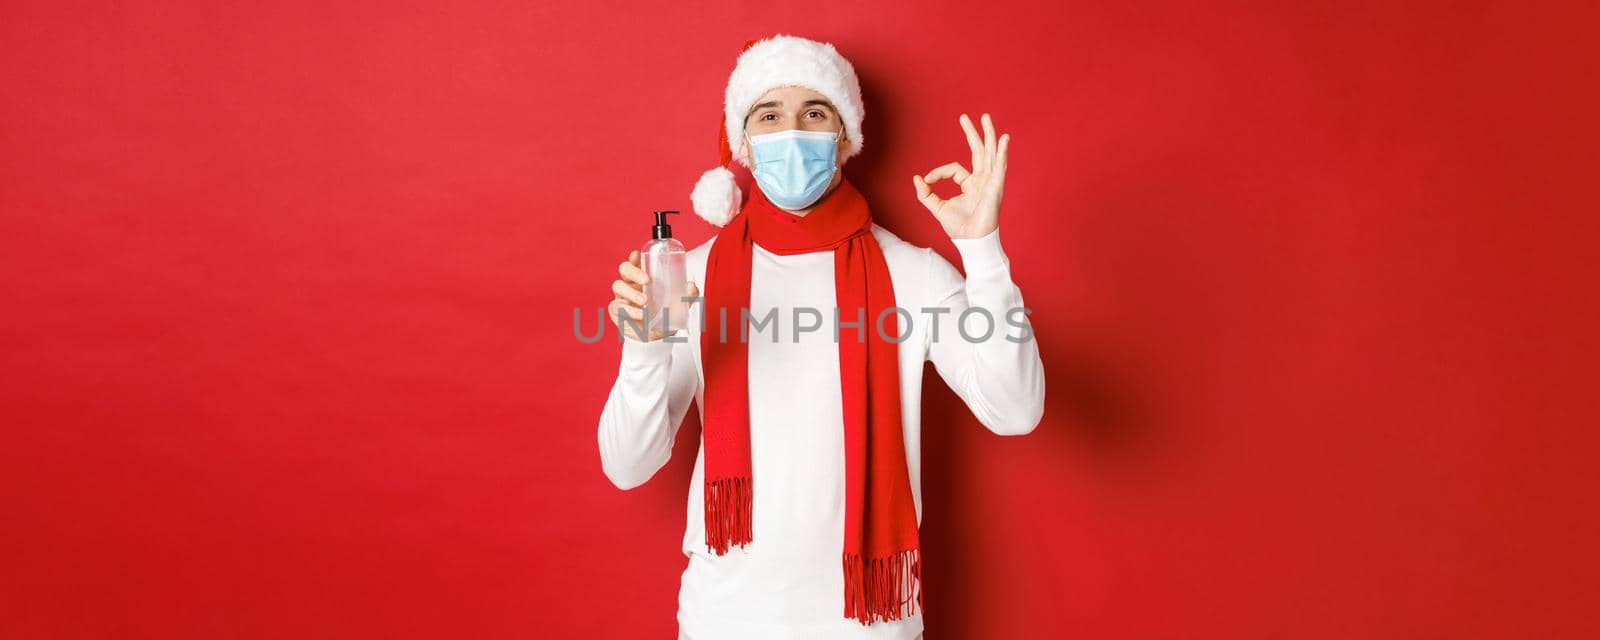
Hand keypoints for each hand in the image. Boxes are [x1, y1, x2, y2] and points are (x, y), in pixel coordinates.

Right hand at [609, 250, 698, 341]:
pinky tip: (641, 314)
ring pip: (618, 286)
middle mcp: (630, 284)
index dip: (634, 257)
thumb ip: (687, 296)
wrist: (657, 338)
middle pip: (624, 269)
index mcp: (642, 277)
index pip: (635, 262)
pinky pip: (618, 307)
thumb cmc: (665, 315)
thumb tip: (692, 286)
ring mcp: (622, 296)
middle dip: (634, 272)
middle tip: (647, 280)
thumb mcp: (679, 305)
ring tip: (644, 301)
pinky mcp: (616, 311)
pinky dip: (630, 310)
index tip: (637, 255)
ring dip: (631, 292)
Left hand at [912, 112, 1009, 239]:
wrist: (971, 241)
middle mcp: (982, 180)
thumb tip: (917, 178)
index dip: (938, 172)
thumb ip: (926, 194)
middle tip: (965, 116)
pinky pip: (999, 166)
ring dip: (988, 135)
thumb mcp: (937, 207)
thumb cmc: (958, 228)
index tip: (927, 181)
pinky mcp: (996, 187)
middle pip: (978, 151)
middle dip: (972, 133)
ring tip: (986, 117)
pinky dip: (1001, 152)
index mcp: (969, 184)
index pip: (954, 169)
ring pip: (990, 153)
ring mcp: (990, 182)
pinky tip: (1003, 139)